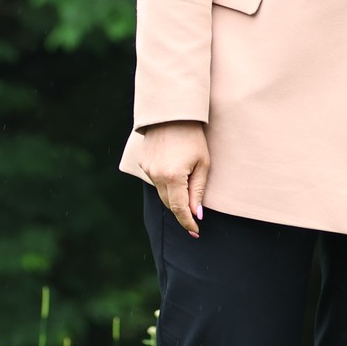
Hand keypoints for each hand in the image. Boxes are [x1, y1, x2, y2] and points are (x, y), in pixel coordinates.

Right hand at [139, 120, 209, 236]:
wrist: (172, 113)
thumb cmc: (194, 136)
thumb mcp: (203, 163)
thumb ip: (198, 190)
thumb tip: (197, 214)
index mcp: (173, 177)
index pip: (180, 209)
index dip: (187, 222)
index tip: (195, 232)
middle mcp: (156, 176)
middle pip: (169, 202)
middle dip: (182, 211)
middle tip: (194, 220)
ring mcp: (147, 169)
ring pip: (161, 191)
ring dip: (174, 195)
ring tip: (187, 195)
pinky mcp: (143, 162)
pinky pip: (155, 179)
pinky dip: (165, 182)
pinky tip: (175, 174)